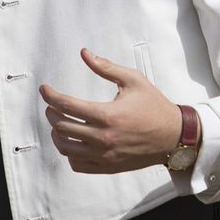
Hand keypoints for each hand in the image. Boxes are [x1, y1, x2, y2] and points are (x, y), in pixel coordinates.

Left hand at [40, 48, 181, 172]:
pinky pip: (77, 164)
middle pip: (62, 127)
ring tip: (59, 123)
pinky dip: (70, 153)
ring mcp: (104, 155)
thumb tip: (84, 53)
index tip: (45, 89)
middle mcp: (103, 138)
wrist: (174, 136)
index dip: (51, 96)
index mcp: (108, 115)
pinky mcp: (107, 166)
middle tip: (52, 105)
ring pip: (66, 148)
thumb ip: (106, 67)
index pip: (67, 106)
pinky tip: (73, 142)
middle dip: (52, 113)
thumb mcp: (133, 80)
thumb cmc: (154, 106)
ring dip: (57, 134)